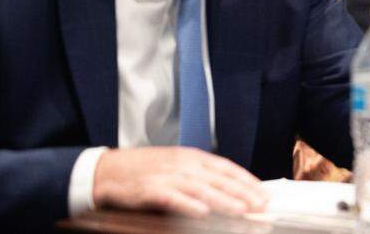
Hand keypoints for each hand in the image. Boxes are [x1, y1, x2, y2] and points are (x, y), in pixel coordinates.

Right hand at [93, 147, 267, 216]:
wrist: (106, 170)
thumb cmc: (144, 170)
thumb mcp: (176, 166)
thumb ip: (201, 176)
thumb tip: (230, 191)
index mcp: (191, 157)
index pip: (226, 168)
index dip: (246, 181)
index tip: (264, 194)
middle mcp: (182, 164)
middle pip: (218, 178)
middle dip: (242, 192)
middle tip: (261, 205)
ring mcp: (166, 175)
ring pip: (200, 188)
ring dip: (223, 200)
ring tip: (242, 210)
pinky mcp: (148, 189)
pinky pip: (172, 197)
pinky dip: (187, 205)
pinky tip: (202, 213)